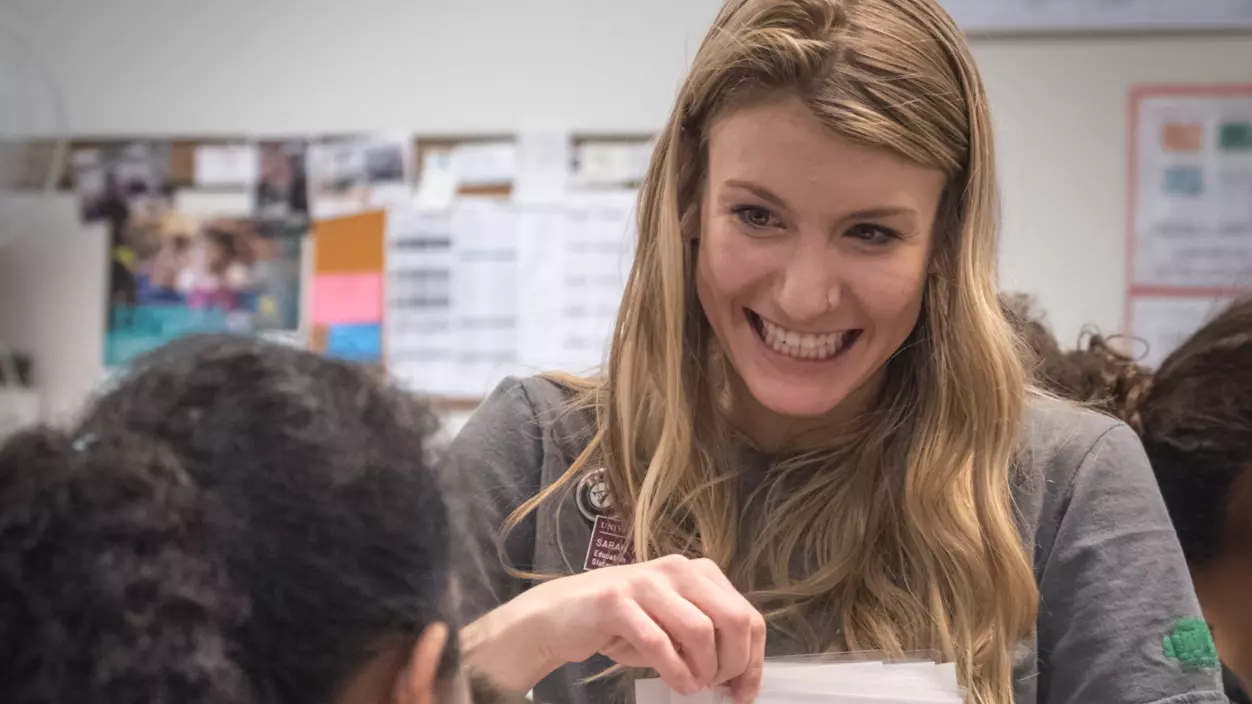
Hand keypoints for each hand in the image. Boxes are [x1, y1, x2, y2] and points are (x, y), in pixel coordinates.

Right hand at [462, 555, 765, 702]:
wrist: (561, 615)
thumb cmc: (622, 624)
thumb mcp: (673, 625)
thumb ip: (707, 638)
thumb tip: (741, 676)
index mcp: (697, 572)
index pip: (747, 615)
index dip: (753, 659)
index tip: (744, 691)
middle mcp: (676, 569)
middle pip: (732, 620)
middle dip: (733, 664)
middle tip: (717, 688)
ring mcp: (645, 582)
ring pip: (700, 630)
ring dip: (703, 669)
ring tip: (693, 685)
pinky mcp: (615, 601)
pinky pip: (658, 641)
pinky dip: (675, 670)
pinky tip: (678, 685)